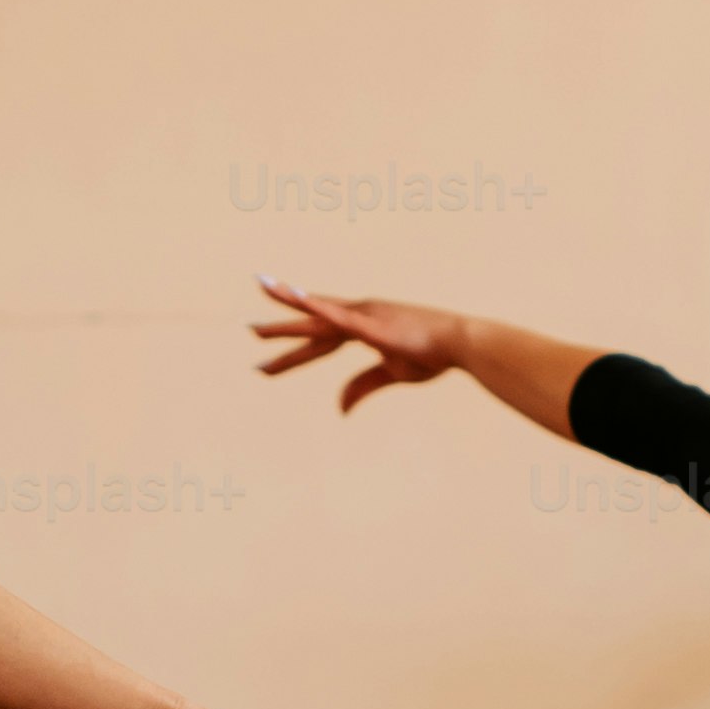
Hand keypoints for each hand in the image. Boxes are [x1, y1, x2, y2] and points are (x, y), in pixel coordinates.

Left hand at [250, 282, 470, 411]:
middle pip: (310, 327)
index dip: (292, 348)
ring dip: (287, 321)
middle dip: (279, 331)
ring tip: (258, 324)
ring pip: (317, 319)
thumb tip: (339, 408)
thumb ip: (363, 386)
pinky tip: (298, 300)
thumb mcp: (393, 374)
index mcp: (361, 327)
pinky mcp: (373, 324)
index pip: (319, 340)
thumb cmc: (433, 354)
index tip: (265, 351)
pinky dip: (318, 308)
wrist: (461, 343)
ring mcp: (364, 317)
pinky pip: (340, 318)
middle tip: (248, 332)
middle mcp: (358, 316)